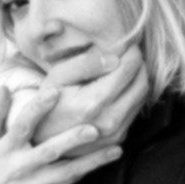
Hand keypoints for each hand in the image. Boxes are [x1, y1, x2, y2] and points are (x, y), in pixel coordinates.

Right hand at [0, 86, 122, 183]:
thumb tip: (6, 86)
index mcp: (5, 149)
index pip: (22, 126)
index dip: (37, 108)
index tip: (54, 91)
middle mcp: (22, 167)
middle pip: (49, 152)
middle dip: (71, 140)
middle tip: (93, 128)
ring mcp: (37, 182)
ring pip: (68, 172)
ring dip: (92, 161)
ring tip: (115, 149)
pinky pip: (72, 181)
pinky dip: (90, 169)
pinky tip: (109, 158)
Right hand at [33, 44, 147, 155]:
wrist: (41, 139)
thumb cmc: (48, 102)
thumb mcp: (58, 76)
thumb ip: (86, 64)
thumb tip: (115, 58)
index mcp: (93, 103)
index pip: (129, 69)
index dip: (131, 52)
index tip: (127, 44)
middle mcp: (109, 121)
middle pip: (142, 83)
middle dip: (138, 64)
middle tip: (128, 54)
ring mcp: (116, 133)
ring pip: (143, 97)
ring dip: (138, 79)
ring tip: (122, 69)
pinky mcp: (119, 138)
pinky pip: (136, 110)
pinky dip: (132, 94)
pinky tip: (119, 87)